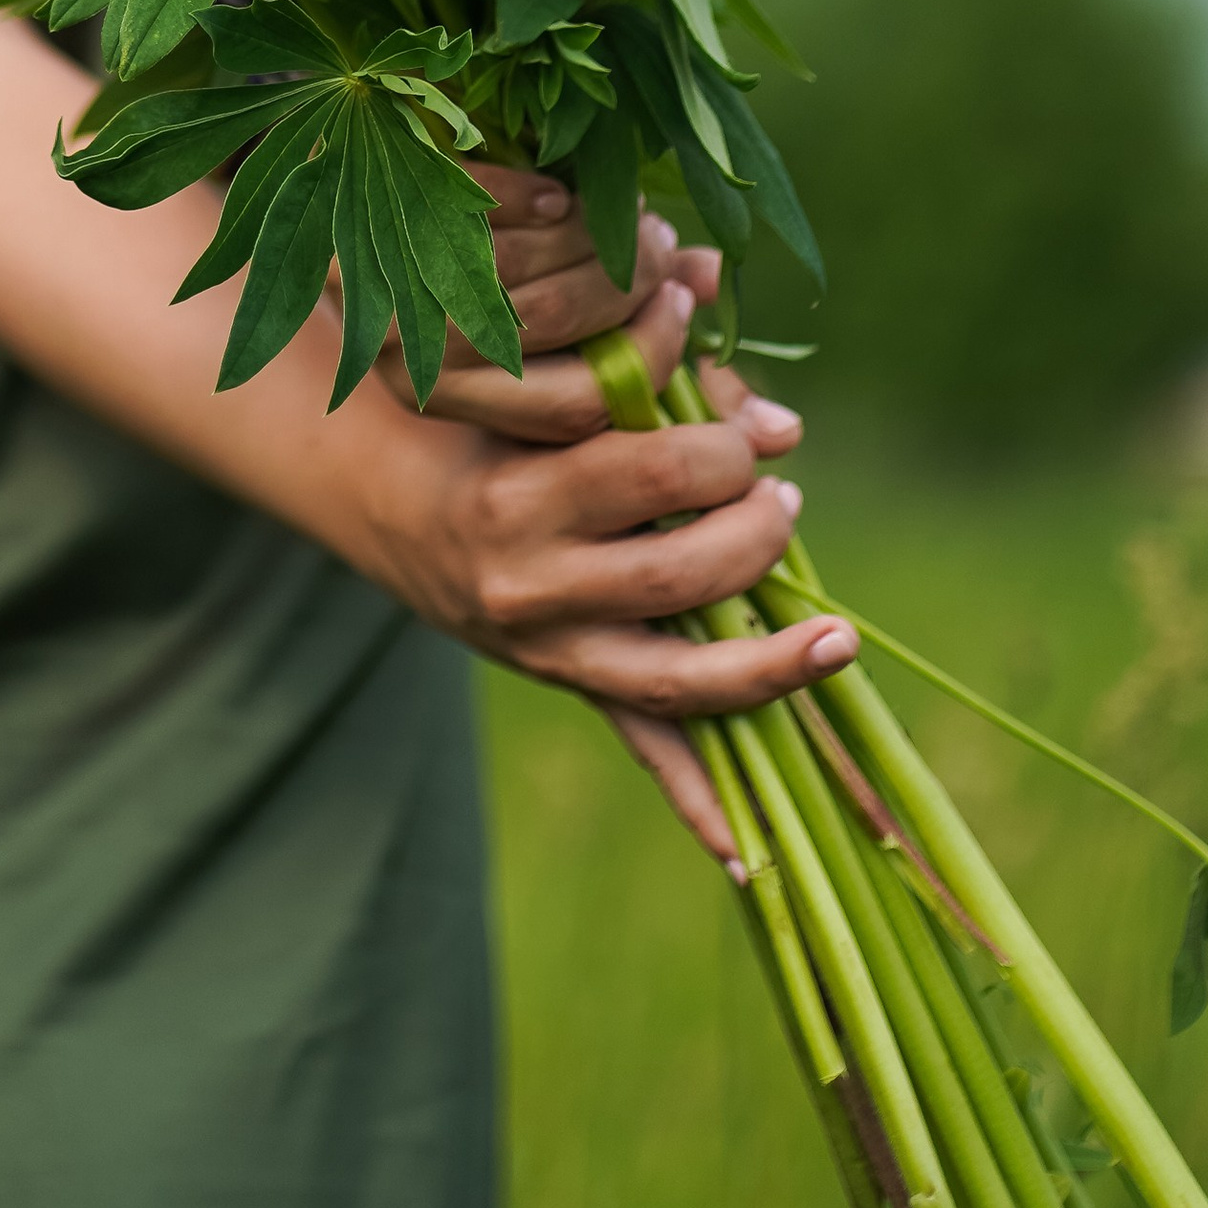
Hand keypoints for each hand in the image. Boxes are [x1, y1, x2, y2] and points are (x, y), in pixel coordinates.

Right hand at [357, 177, 851, 866]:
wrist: (378, 492)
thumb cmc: (478, 404)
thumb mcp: (539, 368)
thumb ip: (652, 356)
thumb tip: (761, 357)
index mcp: (515, 493)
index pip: (649, 471)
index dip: (724, 442)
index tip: (758, 420)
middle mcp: (526, 585)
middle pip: (680, 574)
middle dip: (757, 534)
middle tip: (782, 495)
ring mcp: (543, 648)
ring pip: (679, 677)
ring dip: (770, 660)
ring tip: (829, 627)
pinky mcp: (561, 681)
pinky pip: (638, 744)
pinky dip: (696, 797)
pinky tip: (754, 851)